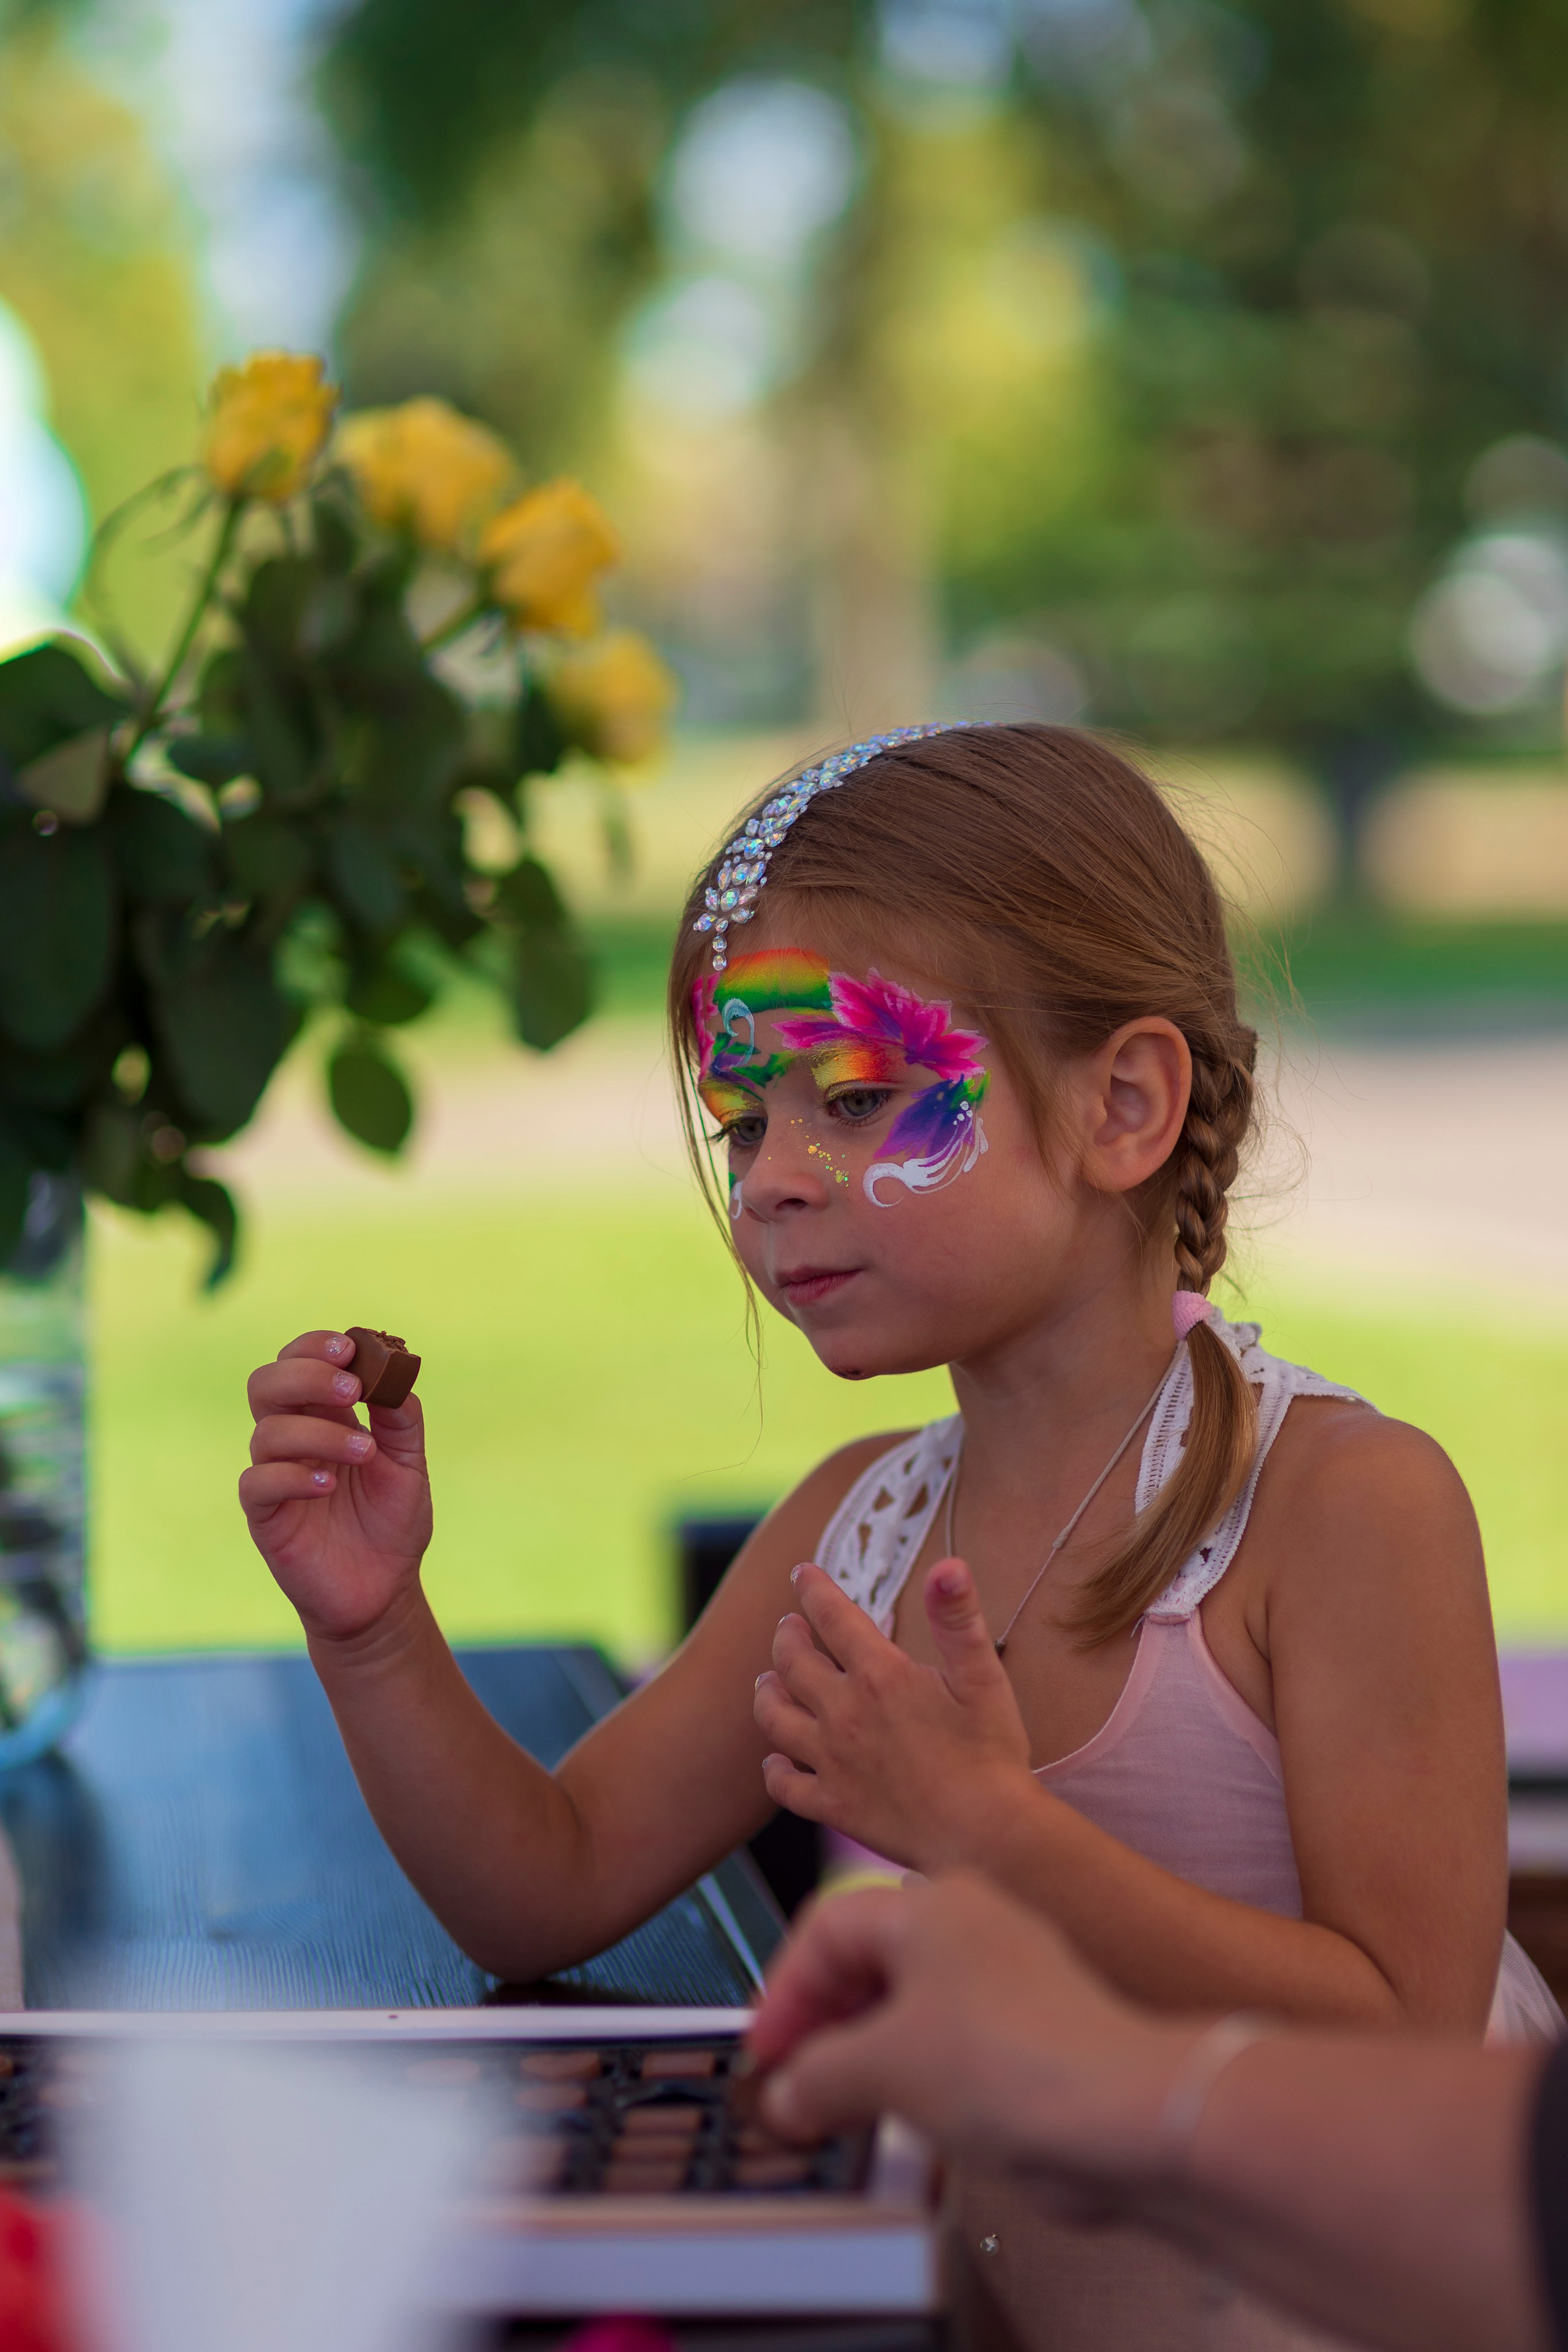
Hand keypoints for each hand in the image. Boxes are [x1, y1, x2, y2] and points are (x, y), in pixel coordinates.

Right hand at [239, 1330, 432, 1643]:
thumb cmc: (392, 1523)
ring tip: (365, 1452)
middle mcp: (292, 1439)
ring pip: (267, 1431)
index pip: (299, 1362)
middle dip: (306, 1375)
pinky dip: (293, 1476)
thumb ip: (401, 1419)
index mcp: (324, 1416)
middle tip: (351, 1389)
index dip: (315, 1347)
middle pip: (267, 1384)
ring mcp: (275, 1476)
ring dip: (319, 1432)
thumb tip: (394, 1372)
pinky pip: (257, 1482)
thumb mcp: (409, 1464)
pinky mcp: (265, 1516)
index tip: (349, 1347)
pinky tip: (328, 1485)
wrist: (384, 1591)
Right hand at [748, 1871, 1190, 2188]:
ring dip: (865, 2060)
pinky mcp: (1033, 2033)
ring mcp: (1008, 1979)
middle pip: (867, 1965)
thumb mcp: (885, 2069)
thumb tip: (786, 2096)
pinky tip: (904, 2121)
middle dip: (822, 2029)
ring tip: (839, 2114)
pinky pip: (952, 2045)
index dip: (784, 1993)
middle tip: (794, 2087)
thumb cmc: (1017, 2064)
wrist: (1130, 2115)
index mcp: (930, 1906)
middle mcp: (971, 1927)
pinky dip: (915, 2079)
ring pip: (909, 2009)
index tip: (765, 2053)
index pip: (826, 1928)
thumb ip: (818, 2078)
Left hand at [752, 1558, 1034, 1869]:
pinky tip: (774, 1762)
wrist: (985, 1834)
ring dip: (767, 1694)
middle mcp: (844, 1714)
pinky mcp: (833, 1805)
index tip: (802, 1573)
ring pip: (775, 1719)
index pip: (832, 1617)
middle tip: (788, 1626)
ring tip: (767, 1681)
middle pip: (793, 1663)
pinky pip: (785, 1786)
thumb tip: (948, 1564)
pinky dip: (774, 1771)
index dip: (813, 1589)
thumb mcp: (983, 1675)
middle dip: (787, 1636)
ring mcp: (833, 1762)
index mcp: (879, 1676)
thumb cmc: (991, 1753)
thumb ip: (958, 1618)